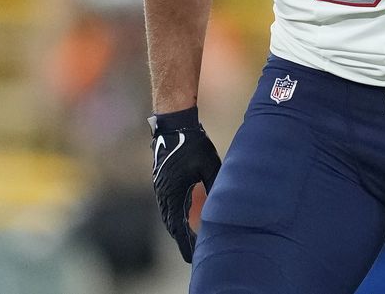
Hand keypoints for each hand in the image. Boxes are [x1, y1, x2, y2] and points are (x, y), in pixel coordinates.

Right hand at [149, 106, 220, 262]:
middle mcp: (164, 195)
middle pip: (173, 226)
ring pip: (170, 216)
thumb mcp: (209, 165)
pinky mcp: (163, 183)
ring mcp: (161, 189)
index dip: (186, 244)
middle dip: (182, 241)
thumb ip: (215, 185)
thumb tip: (223, 204)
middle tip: (192, 255)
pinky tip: (183, 220)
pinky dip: (176, 217)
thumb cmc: (192, 144)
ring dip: (179, 229)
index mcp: (173, 193)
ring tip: (189, 243)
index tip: (191, 258)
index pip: (178, 227)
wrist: (174, 126)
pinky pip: (169, 206)